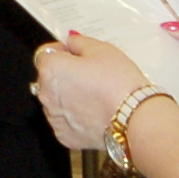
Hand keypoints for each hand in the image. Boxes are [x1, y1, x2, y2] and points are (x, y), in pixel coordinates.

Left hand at [30, 35, 149, 153]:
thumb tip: (71, 41)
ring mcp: (54, 117)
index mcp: (51, 69)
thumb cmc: (119, 83)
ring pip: (56, 101)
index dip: (61, 51)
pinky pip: (64, 122)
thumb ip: (79, 42)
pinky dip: (74, 117)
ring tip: (94, 95)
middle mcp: (46, 94)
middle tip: (89, 75)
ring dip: (68, 96)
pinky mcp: (64, 135)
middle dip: (64, 74)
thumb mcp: (102, 49)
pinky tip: (93, 112)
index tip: (73, 53)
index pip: (45, 54)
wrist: (134, 118)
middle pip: (49, 78)